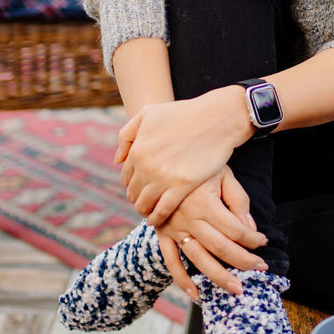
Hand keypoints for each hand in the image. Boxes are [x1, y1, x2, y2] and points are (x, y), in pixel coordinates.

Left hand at [116, 86, 252, 224]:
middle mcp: (146, 165)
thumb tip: (117, 160)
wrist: (216, 118)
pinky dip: (157, 217)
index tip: (139, 187)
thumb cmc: (184, 113)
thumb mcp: (148, 113)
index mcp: (137, 149)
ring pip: (144, 204)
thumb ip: (127, 135)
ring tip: (150, 212)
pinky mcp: (182, 185)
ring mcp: (164, 176)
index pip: (126, 176)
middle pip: (133, 192)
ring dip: (145, 210)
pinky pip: (163, 209)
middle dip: (137, 197)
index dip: (132, 183)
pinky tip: (157, 220)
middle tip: (145, 201)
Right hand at [156, 168, 269, 299]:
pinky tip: (196, 294)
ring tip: (237, 289)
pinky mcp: (162, 234)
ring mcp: (173, 228)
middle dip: (244, 261)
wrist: (162, 161)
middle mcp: (188, 218)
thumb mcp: (222, 174)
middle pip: (221, 247)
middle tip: (260, 268)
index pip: (236, 229)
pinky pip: (171, 262)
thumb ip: (238, 200)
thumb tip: (249, 228)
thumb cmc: (198, 166)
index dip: (253, 239)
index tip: (263, 241)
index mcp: (205, 202)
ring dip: (219, 277)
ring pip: (198, 259)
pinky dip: (182, 280)